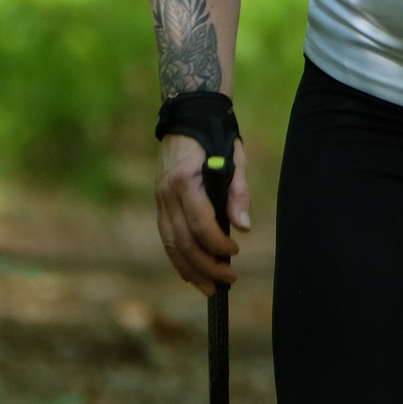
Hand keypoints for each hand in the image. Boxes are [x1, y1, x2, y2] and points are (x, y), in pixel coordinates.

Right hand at [155, 134, 248, 295]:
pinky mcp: (159, 202)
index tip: (236, 252)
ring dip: (190, 269)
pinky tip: (191, 272)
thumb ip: (238, 192)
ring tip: (209, 288)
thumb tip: (243, 227)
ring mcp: (160, 198)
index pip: (200, 224)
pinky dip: (178, 257)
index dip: (218, 244)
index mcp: (186, 180)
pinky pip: (166, 236)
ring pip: (170, 243)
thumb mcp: (234, 156)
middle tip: (228, 280)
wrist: (186, 114)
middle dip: (205, 266)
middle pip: (182, 241)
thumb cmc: (215, 134)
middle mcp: (167, 193)